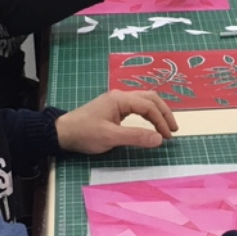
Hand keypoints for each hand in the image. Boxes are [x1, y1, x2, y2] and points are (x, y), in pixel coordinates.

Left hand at [55, 90, 178, 153]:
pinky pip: (137, 106)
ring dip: (157, 112)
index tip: (168, 137)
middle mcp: (121, 96)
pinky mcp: (113, 108)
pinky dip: (148, 113)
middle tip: (173, 129)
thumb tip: (159, 139)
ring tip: (166, 126)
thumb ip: (136, 137)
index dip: (161, 121)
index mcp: (120, 99)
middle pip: (150, 98)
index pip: (149, 106)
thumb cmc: (85, 134)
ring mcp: (117, 101)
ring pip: (144, 100)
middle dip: (164, 112)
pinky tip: (151, 122)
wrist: (62, 133)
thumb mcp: (111, 137)